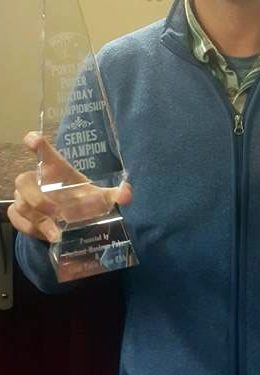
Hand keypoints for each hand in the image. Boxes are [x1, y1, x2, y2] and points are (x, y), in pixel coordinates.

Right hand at [7, 132, 132, 241]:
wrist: (69, 219)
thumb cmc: (81, 199)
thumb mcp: (98, 198)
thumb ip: (114, 195)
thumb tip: (127, 194)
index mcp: (55, 168)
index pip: (42, 151)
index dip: (35, 142)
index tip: (34, 139)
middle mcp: (36, 180)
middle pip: (23, 180)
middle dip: (37, 198)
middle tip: (55, 211)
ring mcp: (24, 197)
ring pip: (21, 204)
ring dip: (37, 219)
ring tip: (56, 232)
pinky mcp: (19, 214)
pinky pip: (17, 219)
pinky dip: (30, 228)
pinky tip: (45, 235)